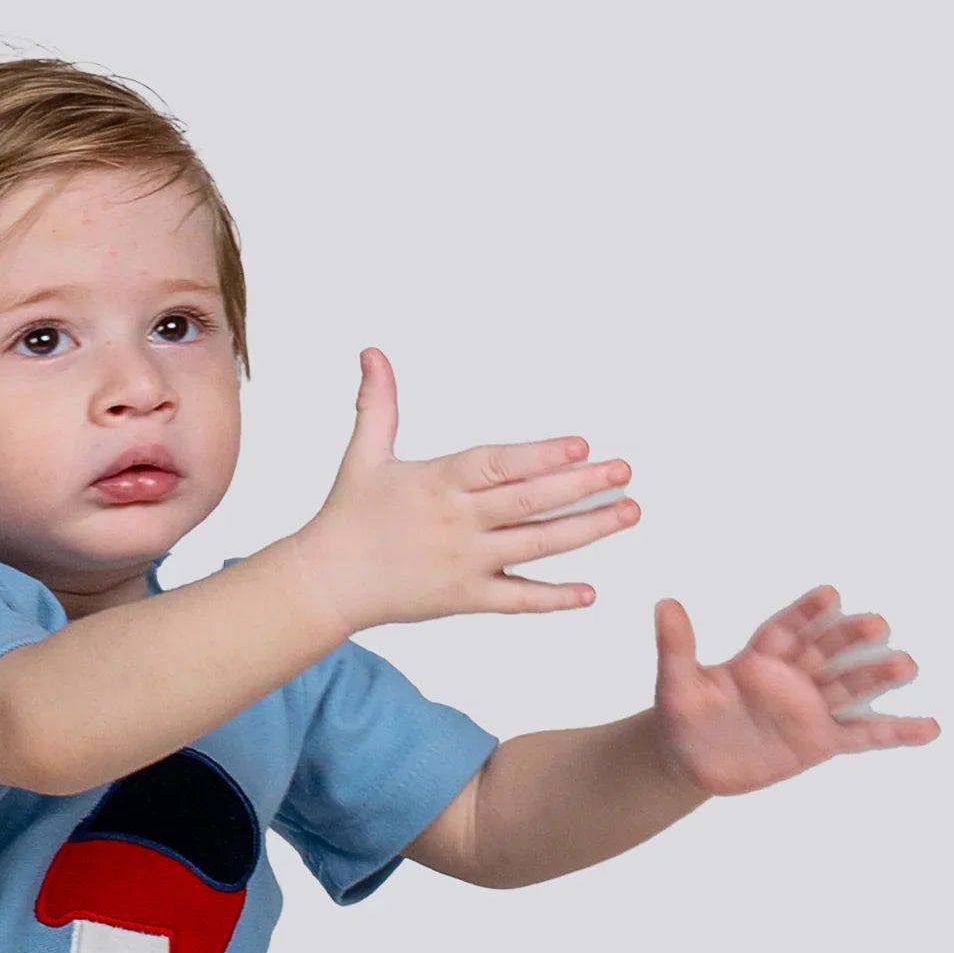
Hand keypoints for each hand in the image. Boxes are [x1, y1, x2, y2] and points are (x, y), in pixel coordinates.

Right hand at [289, 345, 640, 634]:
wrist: (325, 582)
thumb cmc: (348, 517)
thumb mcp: (364, 454)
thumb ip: (379, 403)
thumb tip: (372, 353)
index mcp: (437, 482)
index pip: (498, 464)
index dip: (541, 455)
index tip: (582, 446)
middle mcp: (456, 522)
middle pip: (529, 502)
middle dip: (582, 486)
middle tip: (624, 472)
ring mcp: (464, 562)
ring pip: (536, 546)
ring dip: (586, 529)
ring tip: (627, 512)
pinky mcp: (464, 597)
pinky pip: (516, 599)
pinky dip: (553, 598)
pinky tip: (589, 592)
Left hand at [653, 586, 939, 796]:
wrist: (690, 761)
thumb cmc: (682, 717)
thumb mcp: (676, 684)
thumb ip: (676, 645)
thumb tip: (664, 603)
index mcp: (759, 656)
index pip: (788, 628)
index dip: (807, 613)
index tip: (830, 595)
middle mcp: (792, 676)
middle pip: (827, 651)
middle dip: (850, 638)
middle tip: (876, 624)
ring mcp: (810, 707)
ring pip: (850, 686)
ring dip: (878, 676)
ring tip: (906, 665)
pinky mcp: (821, 740)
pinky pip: (863, 735)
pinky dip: (896, 732)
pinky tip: (929, 727)